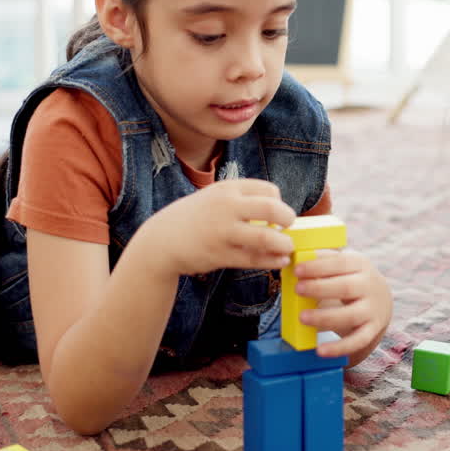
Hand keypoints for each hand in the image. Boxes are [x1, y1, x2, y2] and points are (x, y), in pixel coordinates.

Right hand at [145, 179, 296, 279]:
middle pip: (272, 208)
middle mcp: (226, 207)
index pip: (269, 190)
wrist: (161, 241)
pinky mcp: (220, 255)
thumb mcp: (214, 198)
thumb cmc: (194, 218)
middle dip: (288, 218)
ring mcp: (222, 231)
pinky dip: (272, 261)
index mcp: (227, 189)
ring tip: (287, 247)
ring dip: (284, 244)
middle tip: (289, 227)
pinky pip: (254, 259)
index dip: (280, 203)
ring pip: (266, 237)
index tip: (276, 214)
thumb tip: (277, 211)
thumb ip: (241, 200)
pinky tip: (279, 261)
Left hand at [294, 250, 391, 361]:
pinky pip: (357, 341)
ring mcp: (372, 310)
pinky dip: (339, 348)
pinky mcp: (372, 330)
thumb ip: (321, 261)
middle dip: (320, 289)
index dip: (318, 267)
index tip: (297, 270)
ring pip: (350, 315)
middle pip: (346, 288)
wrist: (380, 301)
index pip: (340, 263)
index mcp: (360, 265)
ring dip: (325, 318)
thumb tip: (292, 257)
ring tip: (302, 318)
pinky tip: (320, 351)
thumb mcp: (342, 265)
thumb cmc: (350, 278)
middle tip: (297, 290)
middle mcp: (370, 286)